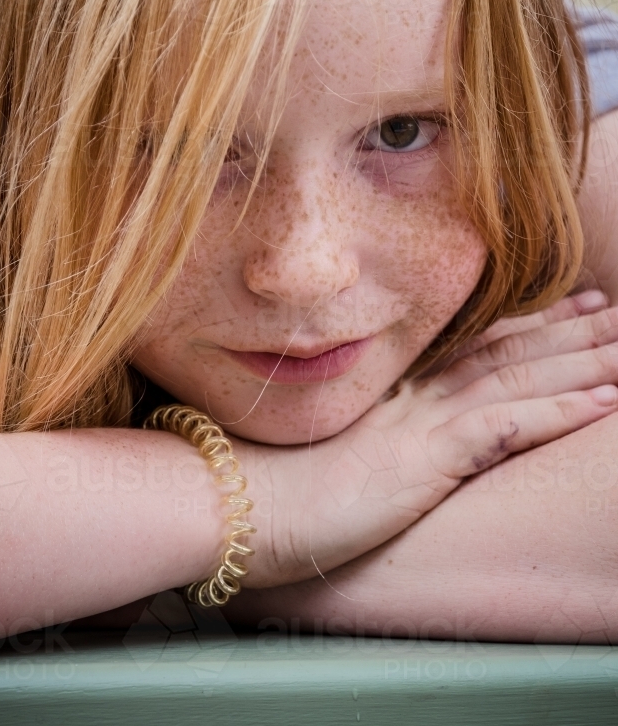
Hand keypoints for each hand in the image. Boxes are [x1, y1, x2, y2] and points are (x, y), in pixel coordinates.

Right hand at [242, 294, 617, 587]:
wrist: (234, 503)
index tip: (563, 309)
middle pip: (504, 357)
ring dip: (579, 365)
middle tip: (610, 312)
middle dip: (564, 335)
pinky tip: (601, 401)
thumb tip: (377, 436)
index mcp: (390, 396)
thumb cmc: (264, 485)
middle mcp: (413, 400)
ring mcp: (421, 425)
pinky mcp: (424, 461)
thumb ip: (356, 435)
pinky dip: (558, 412)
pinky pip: (505, 429)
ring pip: (517, 382)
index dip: (523, 327)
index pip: (470, 351)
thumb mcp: (321, 452)